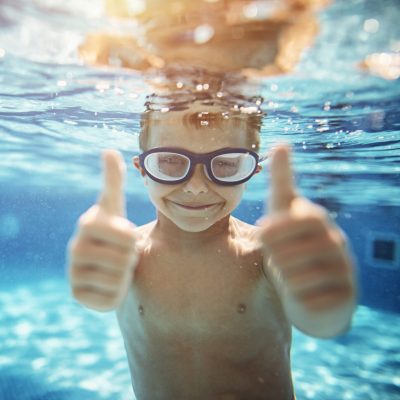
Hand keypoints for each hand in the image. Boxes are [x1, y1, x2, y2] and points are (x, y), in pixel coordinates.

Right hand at [68, 150, 137, 311]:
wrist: (108, 261)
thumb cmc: (114, 231)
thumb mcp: (116, 206)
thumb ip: (113, 180)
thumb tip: (108, 150)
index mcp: (87, 224)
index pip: (124, 234)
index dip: (132, 237)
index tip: (124, 235)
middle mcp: (75, 250)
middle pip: (125, 257)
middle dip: (131, 256)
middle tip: (123, 253)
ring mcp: (74, 274)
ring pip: (120, 278)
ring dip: (126, 273)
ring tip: (117, 266)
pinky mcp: (78, 296)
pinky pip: (112, 298)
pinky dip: (118, 291)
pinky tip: (110, 282)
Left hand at [259, 145, 354, 311]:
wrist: (310, 287)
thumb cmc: (291, 243)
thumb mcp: (283, 211)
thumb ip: (282, 179)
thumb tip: (282, 142)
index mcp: (320, 221)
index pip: (302, 219)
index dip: (276, 229)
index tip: (263, 233)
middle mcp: (337, 245)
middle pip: (292, 252)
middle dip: (275, 257)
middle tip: (274, 258)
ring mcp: (345, 273)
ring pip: (297, 278)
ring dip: (283, 277)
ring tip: (287, 273)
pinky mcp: (345, 300)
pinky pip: (308, 301)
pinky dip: (295, 298)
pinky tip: (299, 292)